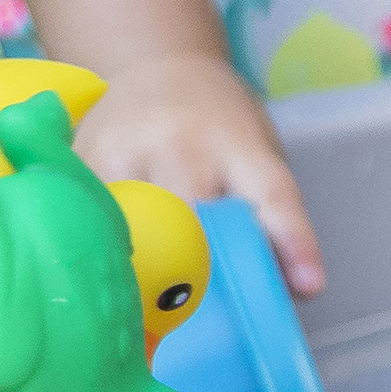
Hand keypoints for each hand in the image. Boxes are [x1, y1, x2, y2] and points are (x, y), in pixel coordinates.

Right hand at [73, 52, 325, 298]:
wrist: (156, 66)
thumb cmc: (218, 125)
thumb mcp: (257, 154)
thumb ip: (271, 220)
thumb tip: (291, 292)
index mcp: (239, 145)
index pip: (272, 194)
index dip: (292, 241)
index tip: (307, 284)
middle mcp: (183, 144)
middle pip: (191, 223)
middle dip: (195, 274)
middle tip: (196, 325)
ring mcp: (128, 149)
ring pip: (135, 228)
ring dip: (141, 274)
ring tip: (144, 313)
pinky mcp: (83, 157)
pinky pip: (90, 218)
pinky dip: (101, 254)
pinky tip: (104, 276)